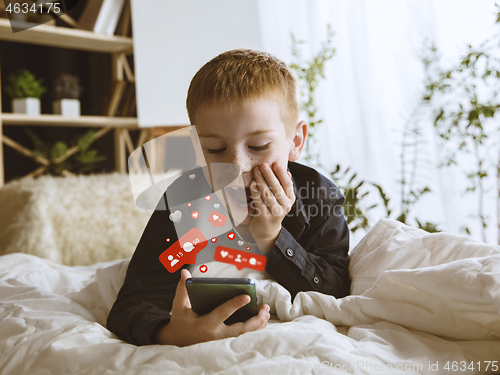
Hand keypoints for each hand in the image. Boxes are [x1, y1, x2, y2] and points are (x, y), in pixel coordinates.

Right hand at [152, 269, 269, 346]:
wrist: (179, 341)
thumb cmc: (181, 322)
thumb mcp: (179, 306)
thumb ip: (182, 289)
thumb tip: (184, 272)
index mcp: (205, 324)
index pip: (222, 314)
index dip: (235, 305)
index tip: (247, 296)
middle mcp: (216, 335)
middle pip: (240, 330)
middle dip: (255, 320)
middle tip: (265, 307)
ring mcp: (222, 340)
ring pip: (245, 335)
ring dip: (258, 324)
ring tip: (266, 311)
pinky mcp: (226, 341)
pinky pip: (243, 336)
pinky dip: (254, 328)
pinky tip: (262, 319)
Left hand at [249, 162, 295, 252]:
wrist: (267, 231)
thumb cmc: (272, 209)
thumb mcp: (281, 198)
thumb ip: (283, 186)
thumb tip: (288, 172)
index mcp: (290, 199)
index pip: (287, 184)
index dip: (281, 173)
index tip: (275, 163)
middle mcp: (285, 206)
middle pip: (277, 188)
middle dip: (270, 175)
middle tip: (263, 164)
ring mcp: (275, 213)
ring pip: (268, 194)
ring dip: (261, 181)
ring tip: (256, 171)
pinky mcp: (265, 217)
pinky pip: (259, 202)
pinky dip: (255, 192)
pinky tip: (252, 183)